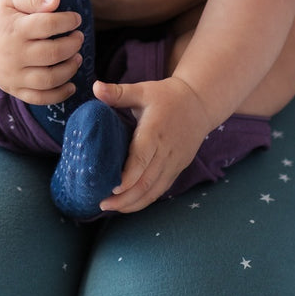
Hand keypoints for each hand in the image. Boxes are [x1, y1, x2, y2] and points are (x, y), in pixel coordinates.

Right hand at [0, 0, 83, 104]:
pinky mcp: (14, 90)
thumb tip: (57, 0)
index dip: (68, 21)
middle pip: (52, 53)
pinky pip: (40, 99)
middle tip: (79, 37)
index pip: (48, 25)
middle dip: (73, 45)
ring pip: (49, 79)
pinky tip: (71, 85)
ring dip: (70, 69)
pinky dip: (59, 95)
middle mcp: (13, 55)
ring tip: (77, 57)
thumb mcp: (11, 0)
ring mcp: (12, 76)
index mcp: (14, 29)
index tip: (76, 19)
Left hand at [94, 76, 211, 213]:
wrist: (199, 103)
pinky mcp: (178, 168)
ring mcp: (174, 162)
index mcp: (155, 131)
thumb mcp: (142, 90)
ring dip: (134, 203)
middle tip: (103, 205)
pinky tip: (130, 204)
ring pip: (155, 190)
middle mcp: (166, 150)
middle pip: (146, 181)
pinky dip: (146, 199)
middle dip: (125, 197)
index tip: (112, 189)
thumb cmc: (166, 96)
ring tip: (113, 208)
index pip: (141, 159)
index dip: (128, 177)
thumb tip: (95, 87)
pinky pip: (162, 189)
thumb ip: (118, 92)